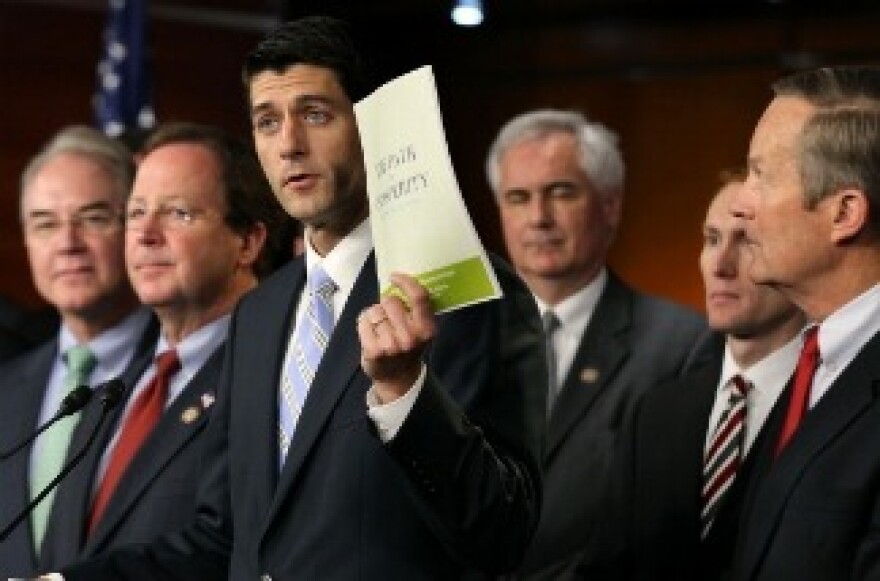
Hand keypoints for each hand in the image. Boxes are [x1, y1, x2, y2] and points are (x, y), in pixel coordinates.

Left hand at [358, 273, 435, 402]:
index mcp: (426, 329)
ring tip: (379, 330)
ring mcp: (392, 345)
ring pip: (374, 311)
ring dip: (374, 316)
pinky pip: (363, 322)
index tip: (394, 277)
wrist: (398, 377)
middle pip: (391, 301)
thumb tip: (396, 282)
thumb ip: (413, 309)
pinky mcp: (374, 351)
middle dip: (386, 305)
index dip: (405, 282)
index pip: (419, 297)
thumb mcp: (419, 329)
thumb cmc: (407, 346)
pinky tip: (370, 335)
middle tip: (388, 318)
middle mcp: (411, 337)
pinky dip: (363, 325)